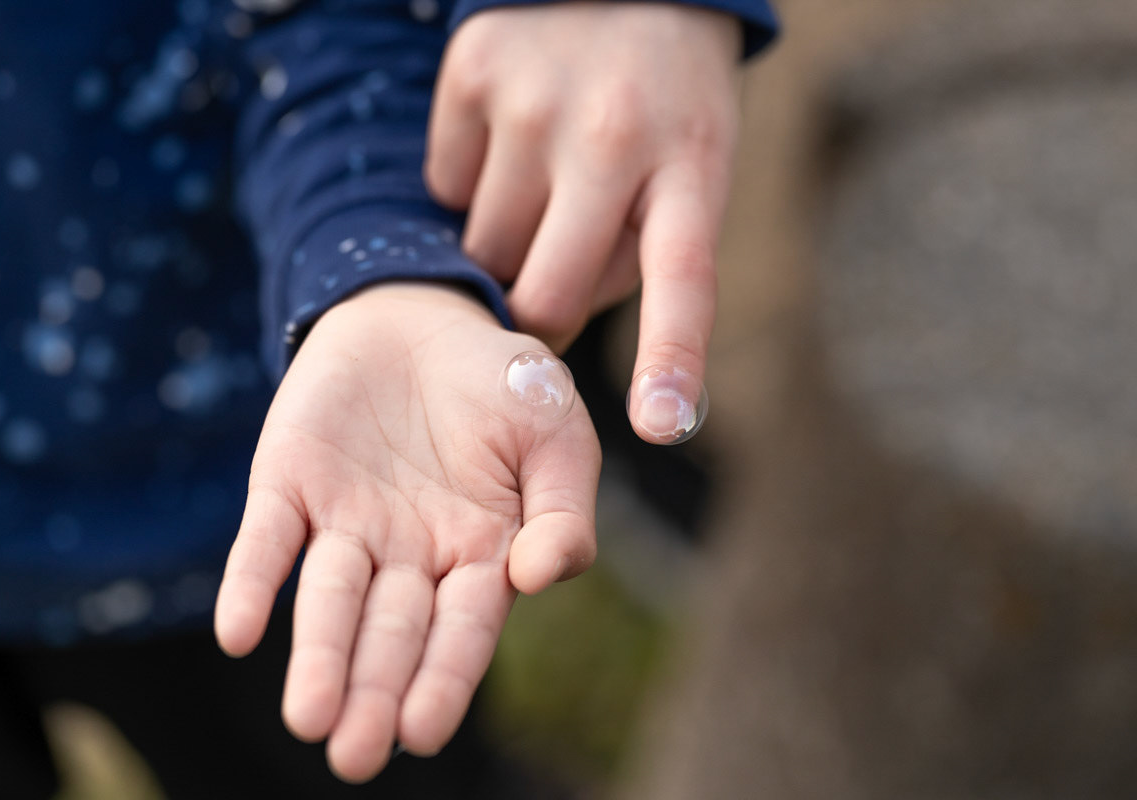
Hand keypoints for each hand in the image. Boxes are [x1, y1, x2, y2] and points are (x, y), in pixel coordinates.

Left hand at [214, 284, 600, 781]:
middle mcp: (409, 553)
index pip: (461, 629)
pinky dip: (251, 583)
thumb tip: (543, 577)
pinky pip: (267, 540)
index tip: (420, 730)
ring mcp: (346, 521)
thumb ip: (562, 509)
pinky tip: (238, 632)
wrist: (422, 310)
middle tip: (353, 753)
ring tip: (308, 717)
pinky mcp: (289, 484)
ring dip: (318, 655)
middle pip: (389, 631)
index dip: (443, 677)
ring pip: (329, 600)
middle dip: (374, 691)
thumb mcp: (557, 433)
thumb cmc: (502, 382)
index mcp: (480, 552)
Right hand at [425, 3, 741, 440]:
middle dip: (540, 311)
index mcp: (692, 167)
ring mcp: (535, 100)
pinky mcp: (471, 73)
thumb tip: (542, 333)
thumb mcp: (690, 175)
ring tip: (548, 183)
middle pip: (545, 295)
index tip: (660, 426)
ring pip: (483, 250)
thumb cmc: (664, 111)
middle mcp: (614, 133)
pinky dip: (471, 185)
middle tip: (554, 276)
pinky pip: (444, 187)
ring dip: (506, 245)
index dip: (670, 360)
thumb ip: (638, 260)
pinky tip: (512, 143)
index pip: (684, 282)